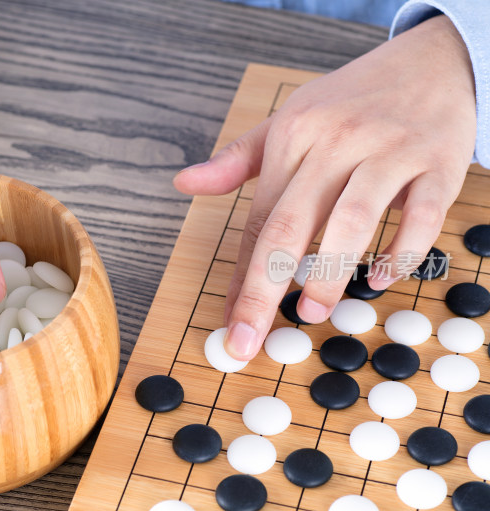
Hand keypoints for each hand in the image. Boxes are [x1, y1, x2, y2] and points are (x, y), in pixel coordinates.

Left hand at [174, 15, 475, 359]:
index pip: (258, 219)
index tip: (228, 319)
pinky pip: (419, 216)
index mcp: (293, 137)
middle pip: (290, 227)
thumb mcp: (287, 120)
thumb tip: (184, 182)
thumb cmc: (351, 101)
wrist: (430, 63)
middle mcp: (336, 144)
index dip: (240, 274)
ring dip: (327, 276)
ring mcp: (388, 152)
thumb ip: (237, 160)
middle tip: (249, 338)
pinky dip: (402, 253)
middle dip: (263, 290)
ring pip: (350, 222)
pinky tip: (382, 278)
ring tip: (311, 312)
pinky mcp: (436, 164)